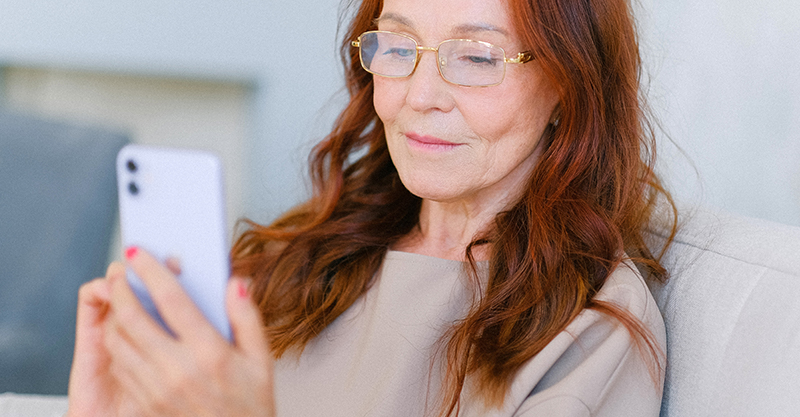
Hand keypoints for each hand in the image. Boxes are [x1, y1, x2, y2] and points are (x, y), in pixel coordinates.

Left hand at [67, 248, 274, 416]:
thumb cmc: (251, 404)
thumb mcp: (261, 359)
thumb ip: (248, 316)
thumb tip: (235, 283)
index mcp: (210, 353)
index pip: (172, 301)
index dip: (151, 271)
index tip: (139, 252)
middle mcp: (178, 370)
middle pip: (132, 317)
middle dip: (120, 287)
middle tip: (120, 271)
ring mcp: (157, 389)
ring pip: (118, 341)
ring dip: (114, 314)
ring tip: (121, 299)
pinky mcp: (146, 404)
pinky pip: (120, 365)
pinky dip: (116, 343)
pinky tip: (126, 332)